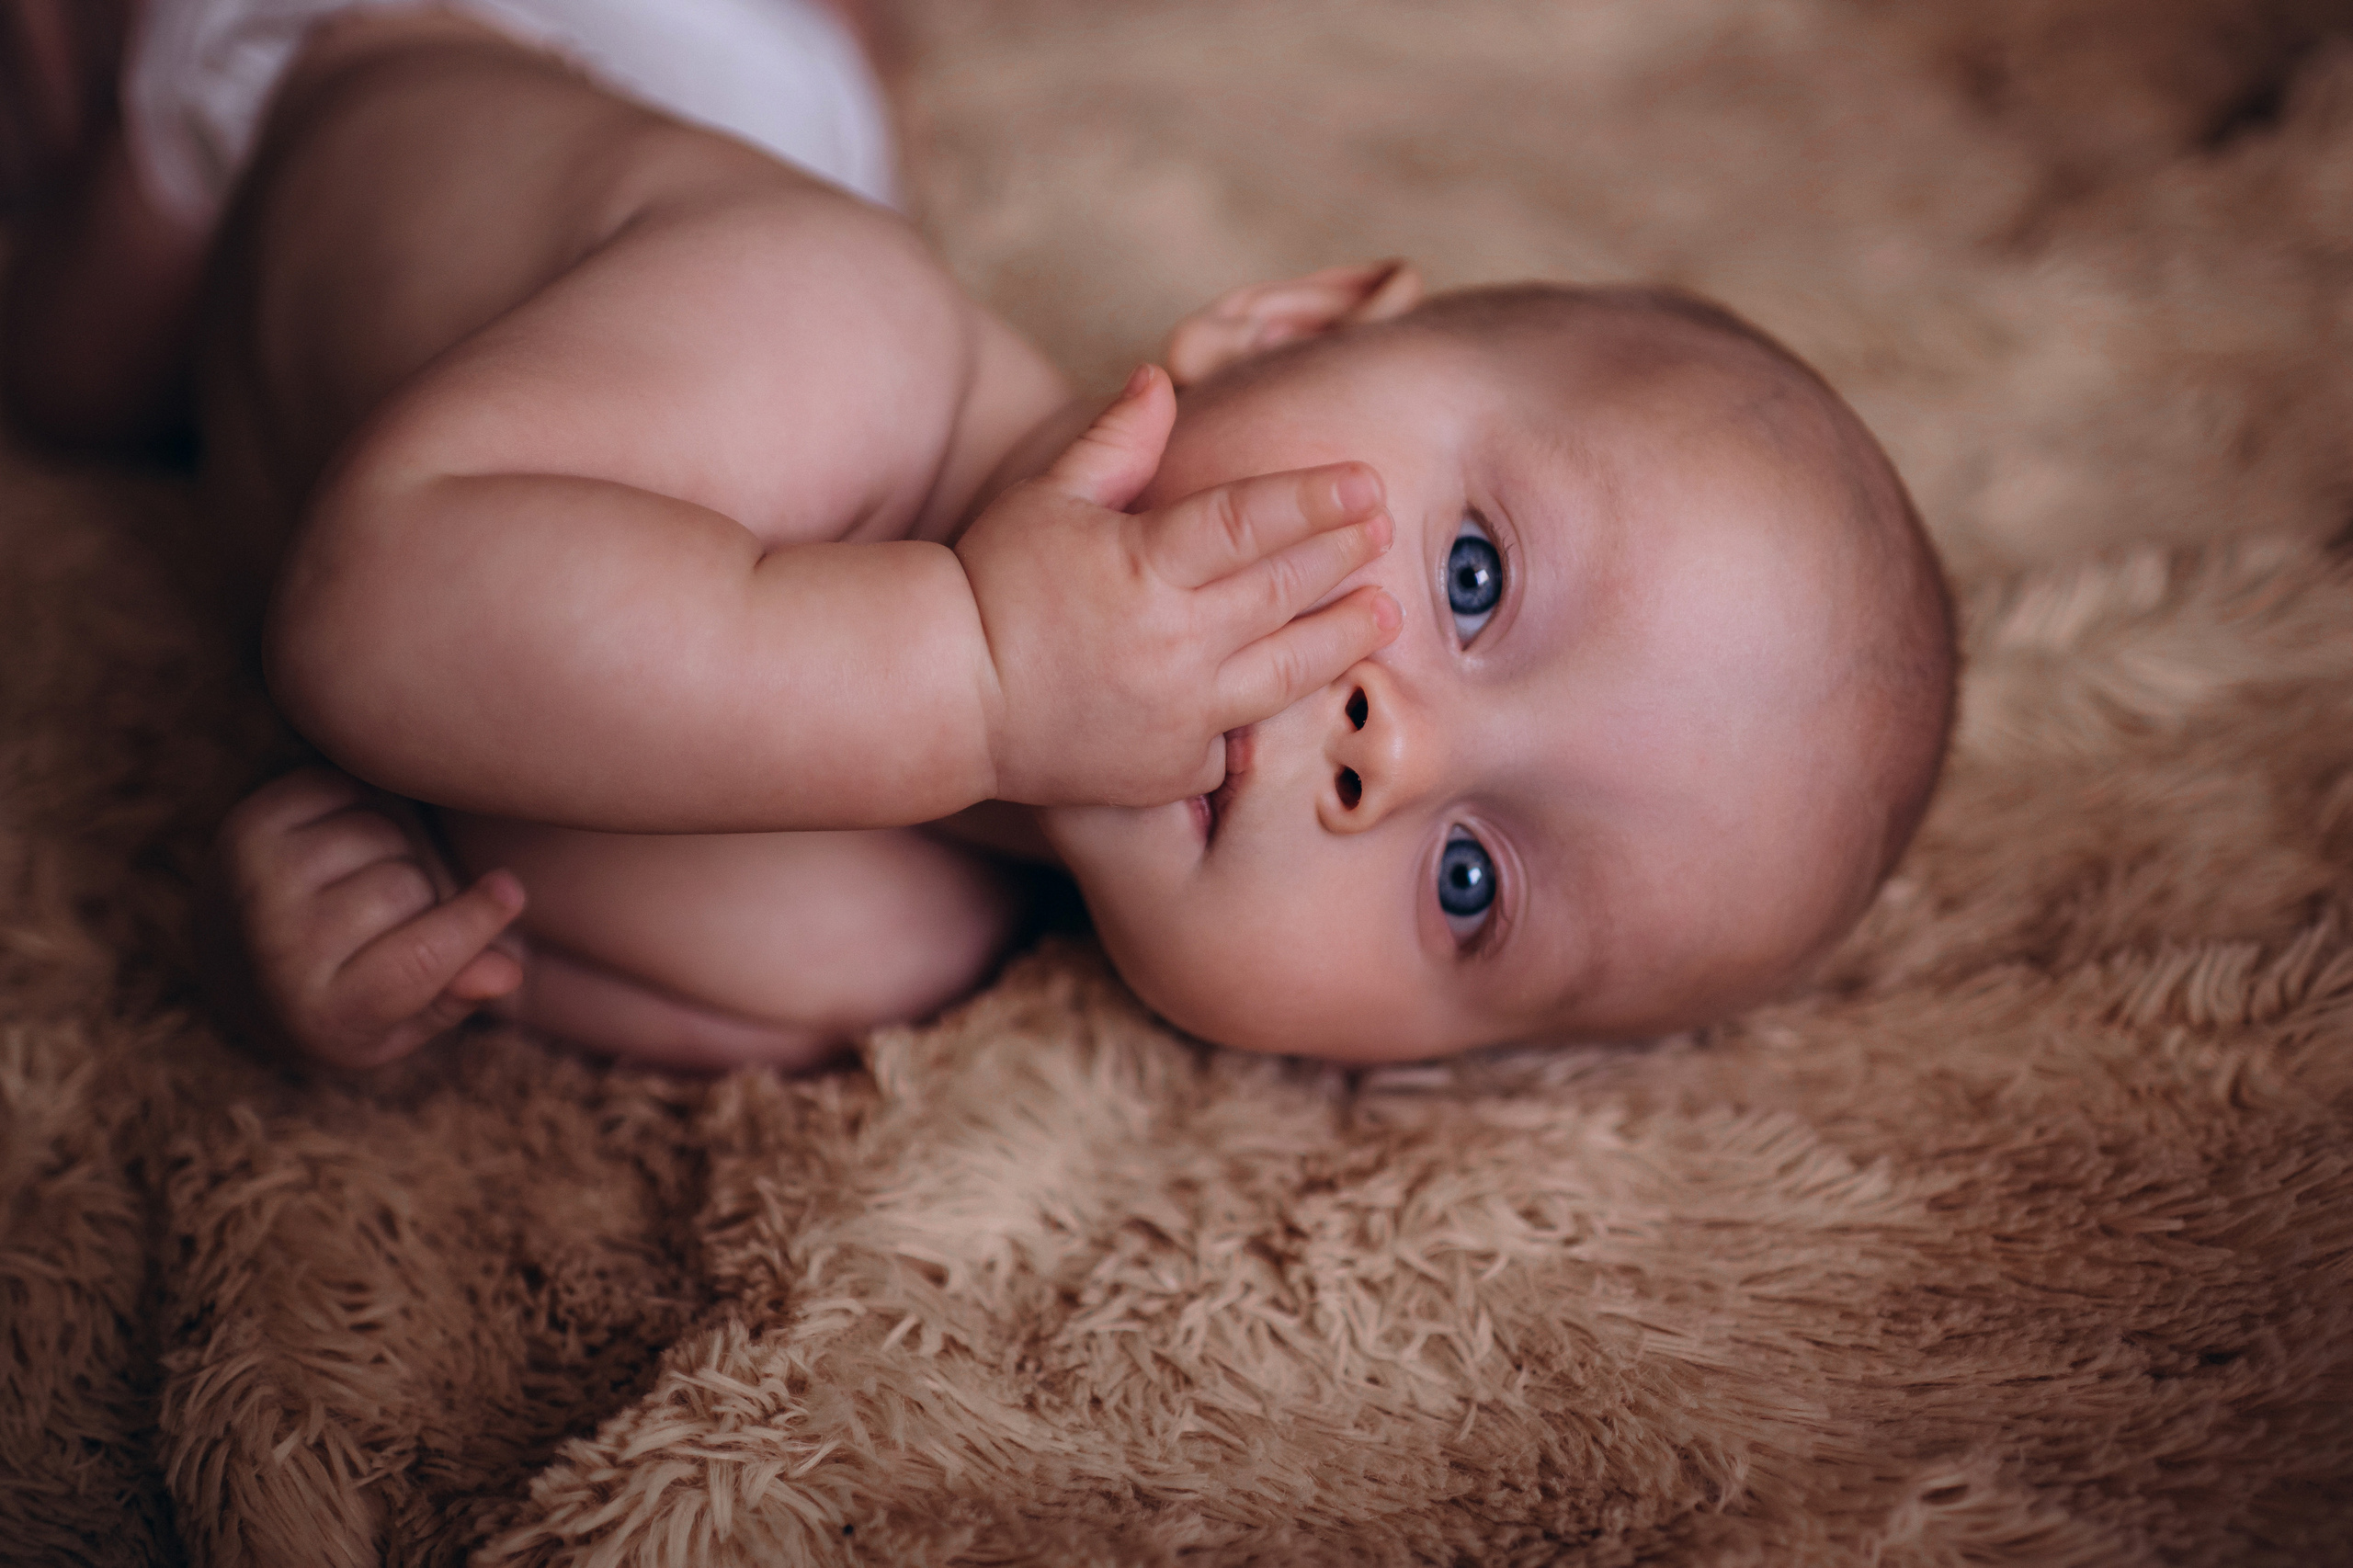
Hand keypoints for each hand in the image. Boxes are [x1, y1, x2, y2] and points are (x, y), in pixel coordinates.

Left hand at [210, 767, 526, 1067]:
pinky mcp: (245, 828)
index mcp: (321, 1013)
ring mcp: (255, 883)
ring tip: (374, 877)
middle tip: (406, 910)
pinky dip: (358, 805)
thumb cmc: (346, 997)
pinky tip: (346, 843)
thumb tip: (507, 972)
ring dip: (393, 847)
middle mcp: (277, 949)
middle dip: (425, 891)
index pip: (419, 957)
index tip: (511, 892)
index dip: (477, 920)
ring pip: (377, 831)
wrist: (237, 969)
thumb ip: (455, 996)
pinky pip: (341, 789)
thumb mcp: (402, 1022)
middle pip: (405, 884)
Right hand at [956, 363, 1400, 806]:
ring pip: (1288, 672)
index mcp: (1143, 567)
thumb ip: (1116, 442)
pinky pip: (1238, 740)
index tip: (1366, 482)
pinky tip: (1310, 689)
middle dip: (1344, 556)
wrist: (945, 698)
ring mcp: (1179, 714)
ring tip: (1387, 612)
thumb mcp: (1047, 498)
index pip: (1250, 522)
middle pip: (1285, 591)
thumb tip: (1163, 378)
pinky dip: (1269, 713)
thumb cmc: (994, 585)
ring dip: (1344, 638)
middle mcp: (1173, 643)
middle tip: (1386, 529)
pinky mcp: (1174, 768)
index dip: (1315, 500)